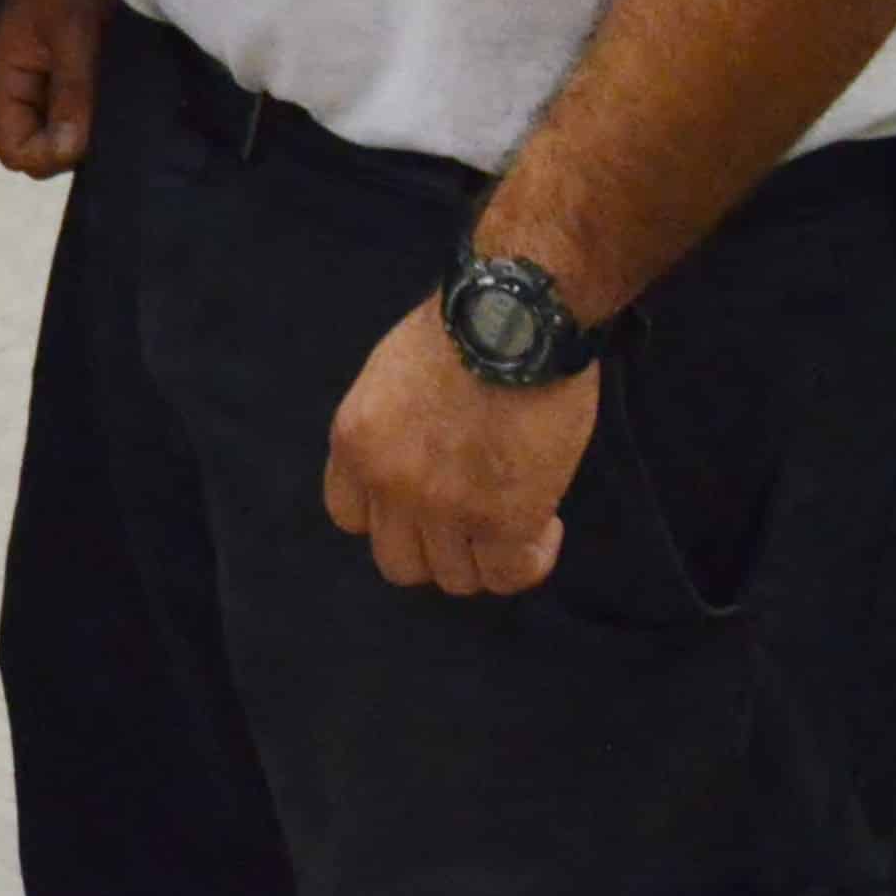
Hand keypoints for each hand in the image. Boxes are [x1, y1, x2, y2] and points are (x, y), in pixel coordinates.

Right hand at [0, 0, 109, 178]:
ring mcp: (24, 76)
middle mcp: (4, 84)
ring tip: (106, 105)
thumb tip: (65, 154)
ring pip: (46, 129)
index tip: (89, 134)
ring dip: (75, 126)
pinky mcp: (45, 67)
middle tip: (101, 118)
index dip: (52, 155)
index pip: (15, 152)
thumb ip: (69, 96)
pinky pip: (57, 108)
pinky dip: (80, 110)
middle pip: (29, 144)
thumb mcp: (74, 37)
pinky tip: (103, 96)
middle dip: (64, 144)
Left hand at [324, 300, 594, 596]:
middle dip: (439, 548)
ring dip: (487, 556)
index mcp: (354, 442)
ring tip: (518, 517)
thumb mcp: (392, 377)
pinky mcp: (503, 520)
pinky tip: (546, 524)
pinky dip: (530, 561)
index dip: (392, 517)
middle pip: (400, 562)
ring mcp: (443, 507)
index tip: (426, 503)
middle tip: (475, 521)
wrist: (513, 317)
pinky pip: (509, 575)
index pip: (349, 517)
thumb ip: (395, 430)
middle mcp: (388, 483)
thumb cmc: (462, 328)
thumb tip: (424, 459)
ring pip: (456, 578)